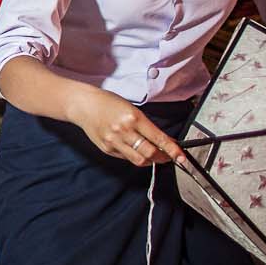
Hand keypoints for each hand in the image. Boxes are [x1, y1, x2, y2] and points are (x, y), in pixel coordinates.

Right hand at [67, 85, 185, 167]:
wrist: (84, 105)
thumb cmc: (109, 103)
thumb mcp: (132, 110)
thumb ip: (147, 127)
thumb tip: (164, 141)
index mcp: (133, 118)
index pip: (159, 139)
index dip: (172, 150)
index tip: (181, 157)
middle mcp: (124, 131)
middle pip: (150, 153)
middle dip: (163, 157)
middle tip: (169, 157)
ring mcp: (114, 142)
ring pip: (139, 160)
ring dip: (150, 160)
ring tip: (153, 156)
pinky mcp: (107, 149)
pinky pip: (126, 158)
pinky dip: (135, 156)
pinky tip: (135, 150)